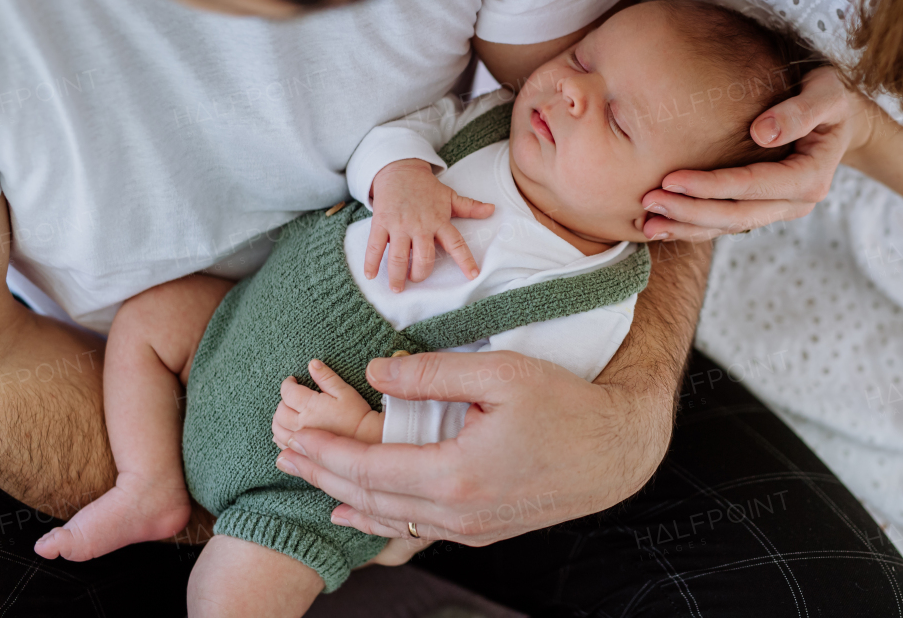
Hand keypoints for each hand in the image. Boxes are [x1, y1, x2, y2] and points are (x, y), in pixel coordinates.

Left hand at [272, 350, 663, 546]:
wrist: (618, 451)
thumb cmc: (566, 405)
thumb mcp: (500, 373)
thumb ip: (432, 372)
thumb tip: (377, 372)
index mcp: (455, 474)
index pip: (368, 468)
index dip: (325, 452)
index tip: (294, 435)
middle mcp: (457, 513)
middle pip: (370, 499)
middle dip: (322, 476)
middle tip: (285, 456)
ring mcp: (472, 528)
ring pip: (392, 520)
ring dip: (347, 499)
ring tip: (313, 481)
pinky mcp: (485, 530)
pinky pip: (418, 528)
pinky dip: (382, 517)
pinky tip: (364, 511)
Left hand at [273, 359, 382, 445]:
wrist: (366, 439)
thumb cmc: (357, 414)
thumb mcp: (345, 391)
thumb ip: (326, 377)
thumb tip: (312, 364)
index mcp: (310, 406)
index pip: (288, 392)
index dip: (287, 383)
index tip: (292, 380)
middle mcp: (301, 423)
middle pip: (279, 411)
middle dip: (283, 401)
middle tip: (291, 396)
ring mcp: (301, 439)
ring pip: (278, 429)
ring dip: (278, 419)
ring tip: (287, 413)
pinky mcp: (303, 452)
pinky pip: (283, 445)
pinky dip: (280, 436)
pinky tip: (287, 432)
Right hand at [367, 159, 494, 290]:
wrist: (399, 169)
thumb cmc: (426, 187)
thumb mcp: (449, 196)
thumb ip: (470, 207)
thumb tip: (492, 210)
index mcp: (439, 221)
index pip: (456, 244)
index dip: (465, 260)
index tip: (473, 275)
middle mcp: (420, 225)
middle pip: (424, 257)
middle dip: (420, 274)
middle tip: (416, 280)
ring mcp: (399, 225)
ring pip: (399, 257)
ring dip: (397, 275)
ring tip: (397, 288)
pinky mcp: (381, 222)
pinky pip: (376, 246)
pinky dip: (371, 262)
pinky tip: (370, 275)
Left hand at [640, 66, 887, 240]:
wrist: (841, 117)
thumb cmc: (831, 97)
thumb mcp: (828, 94)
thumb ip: (801, 111)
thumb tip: (762, 132)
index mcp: (810, 178)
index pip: (753, 186)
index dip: (712, 186)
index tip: (672, 179)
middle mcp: (795, 202)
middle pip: (737, 215)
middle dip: (690, 213)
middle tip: (648, 203)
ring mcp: (779, 209)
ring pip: (730, 226)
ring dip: (688, 227)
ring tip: (648, 223)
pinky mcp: (764, 207)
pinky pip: (728, 223)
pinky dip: (695, 226)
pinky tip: (664, 225)